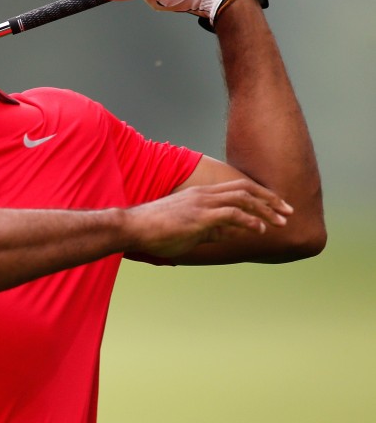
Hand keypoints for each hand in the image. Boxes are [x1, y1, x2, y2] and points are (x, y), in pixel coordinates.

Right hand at [122, 178, 292, 259]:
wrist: (133, 228)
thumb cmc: (156, 230)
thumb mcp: (190, 230)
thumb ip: (213, 229)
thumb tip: (235, 233)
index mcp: (201, 195)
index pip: (238, 188)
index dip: (261, 197)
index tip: (277, 207)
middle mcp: (204, 195)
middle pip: (246, 189)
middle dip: (270, 199)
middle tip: (289, 212)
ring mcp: (202, 204)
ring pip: (243, 199)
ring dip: (265, 210)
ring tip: (281, 222)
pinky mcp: (199, 217)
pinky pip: (231, 214)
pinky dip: (249, 220)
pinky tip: (260, 229)